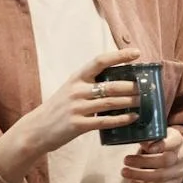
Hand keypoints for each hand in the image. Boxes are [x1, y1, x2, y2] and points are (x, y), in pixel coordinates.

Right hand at [0, 48, 141, 174]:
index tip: (136, 53)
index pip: (100, 61)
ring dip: (130, 102)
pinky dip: (122, 119)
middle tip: (145, 87)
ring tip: (142, 101)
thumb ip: (90, 84)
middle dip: (131, 86)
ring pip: (111, 103)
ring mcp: (78, 108)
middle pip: (111, 85)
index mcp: (76, 78)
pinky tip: (133, 118)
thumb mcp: (70, 89)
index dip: (119, 56)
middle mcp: (77, 90)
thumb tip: (119, 81)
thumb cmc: (58, 108)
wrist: (36, 129)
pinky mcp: (79, 125)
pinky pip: (106, 121)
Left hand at [122, 126, 182, 182]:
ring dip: (140, 175)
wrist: (180, 156)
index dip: (160, 145)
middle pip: (165, 160)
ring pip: (161, 176)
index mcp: (178, 140)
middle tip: (126, 160)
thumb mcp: (160, 135)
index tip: (145, 146)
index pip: (173, 142)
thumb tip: (137, 137)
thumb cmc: (165, 143)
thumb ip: (150, 137)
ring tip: (125, 172)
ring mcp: (180, 171)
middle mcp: (182, 156)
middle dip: (144, 161)